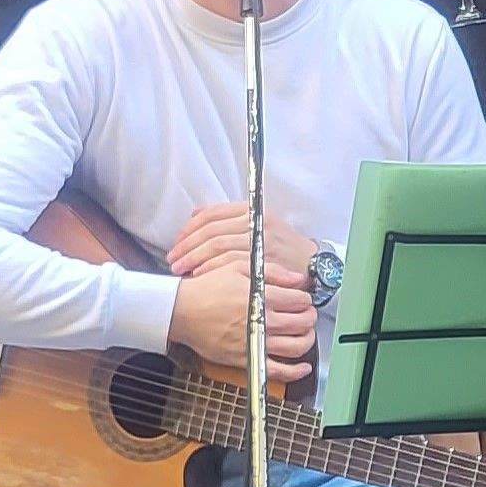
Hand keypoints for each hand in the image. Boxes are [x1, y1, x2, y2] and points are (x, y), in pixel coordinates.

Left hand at [167, 200, 317, 283]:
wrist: (312, 265)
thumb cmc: (280, 248)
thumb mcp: (258, 225)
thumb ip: (228, 220)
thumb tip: (195, 213)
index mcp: (252, 211)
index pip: (214, 213)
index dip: (191, 227)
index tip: (178, 240)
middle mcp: (257, 222)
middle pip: (213, 230)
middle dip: (188, 245)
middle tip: (173, 258)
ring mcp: (261, 241)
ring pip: (219, 246)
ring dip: (195, 258)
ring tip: (181, 269)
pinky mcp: (265, 260)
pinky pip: (232, 262)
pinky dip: (212, 268)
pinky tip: (200, 274)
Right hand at [171, 266, 318, 383]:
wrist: (182, 311)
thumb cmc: (208, 287)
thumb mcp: (239, 267)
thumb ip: (272, 272)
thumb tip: (298, 278)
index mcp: (262, 296)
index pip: (299, 300)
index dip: (305, 299)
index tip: (302, 298)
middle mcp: (263, 320)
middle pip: (302, 323)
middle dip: (310, 317)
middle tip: (306, 314)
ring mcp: (256, 341)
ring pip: (296, 346)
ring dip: (307, 339)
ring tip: (305, 333)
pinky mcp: (247, 358)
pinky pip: (277, 370)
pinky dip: (295, 371)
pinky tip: (303, 367)